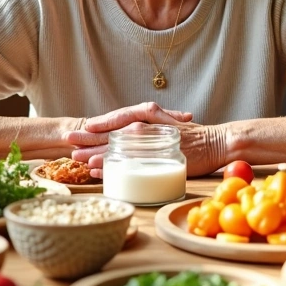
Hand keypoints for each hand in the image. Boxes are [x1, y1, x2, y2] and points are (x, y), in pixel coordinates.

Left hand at [65, 103, 226, 177]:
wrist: (217, 142)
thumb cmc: (195, 137)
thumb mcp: (170, 128)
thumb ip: (152, 131)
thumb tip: (134, 140)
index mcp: (148, 117)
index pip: (117, 120)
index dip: (98, 125)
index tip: (81, 130)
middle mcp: (146, 125)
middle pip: (111, 131)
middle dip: (88, 138)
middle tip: (68, 142)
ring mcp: (151, 139)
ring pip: (116, 144)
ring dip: (95, 151)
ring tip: (77, 158)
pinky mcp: (156, 154)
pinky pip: (128, 159)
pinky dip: (112, 163)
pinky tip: (98, 169)